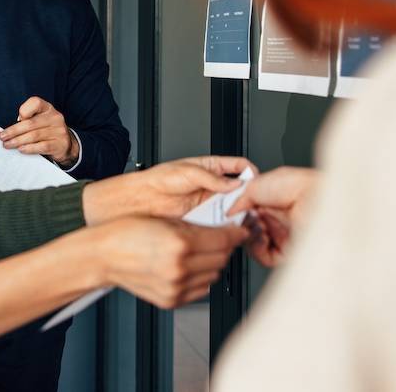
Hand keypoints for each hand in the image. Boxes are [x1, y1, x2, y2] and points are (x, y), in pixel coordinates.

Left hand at [0, 97, 76, 166]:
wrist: (65, 144)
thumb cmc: (46, 130)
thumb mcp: (40, 119)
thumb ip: (27, 120)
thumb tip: (9, 129)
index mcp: (48, 108)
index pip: (35, 102)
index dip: (24, 110)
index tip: (16, 119)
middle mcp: (55, 117)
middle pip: (30, 123)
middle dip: (14, 131)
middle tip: (3, 137)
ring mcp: (58, 131)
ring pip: (34, 136)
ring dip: (18, 141)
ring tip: (8, 145)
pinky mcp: (59, 144)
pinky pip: (41, 146)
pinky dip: (29, 148)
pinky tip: (21, 149)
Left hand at [83, 156, 254, 224]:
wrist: (139, 201)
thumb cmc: (156, 180)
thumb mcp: (186, 172)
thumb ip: (211, 177)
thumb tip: (233, 184)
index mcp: (210, 168)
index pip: (238, 167)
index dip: (250, 173)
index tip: (255, 181)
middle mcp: (211, 187)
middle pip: (239, 191)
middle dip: (246, 197)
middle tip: (250, 203)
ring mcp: (207, 204)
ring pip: (232, 208)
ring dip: (237, 213)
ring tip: (239, 216)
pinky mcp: (202, 220)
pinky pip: (219, 223)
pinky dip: (225, 226)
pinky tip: (226, 227)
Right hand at [95, 216, 247, 308]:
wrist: (102, 256)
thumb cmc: (125, 233)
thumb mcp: (164, 220)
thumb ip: (195, 225)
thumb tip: (220, 228)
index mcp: (180, 244)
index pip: (224, 240)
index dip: (235, 233)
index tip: (239, 230)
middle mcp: (180, 268)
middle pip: (222, 258)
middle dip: (223, 247)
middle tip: (217, 238)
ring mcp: (176, 287)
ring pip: (213, 275)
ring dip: (211, 263)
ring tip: (196, 253)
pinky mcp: (171, 300)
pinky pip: (200, 290)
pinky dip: (199, 279)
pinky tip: (187, 267)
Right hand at [228, 166, 315, 266]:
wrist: (318, 203)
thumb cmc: (298, 187)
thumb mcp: (259, 182)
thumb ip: (239, 197)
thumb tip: (228, 210)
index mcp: (273, 199)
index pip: (247, 210)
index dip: (236, 212)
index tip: (227, 212)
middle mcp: (279, 218)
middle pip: (249, 226)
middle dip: (241, 223)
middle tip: (238, 218)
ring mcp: (282, 236)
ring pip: (253, 242)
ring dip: (249, 234)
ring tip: (254, 224)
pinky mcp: (286, 252)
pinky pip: (263, 256)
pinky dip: (257, 247)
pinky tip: (261, 236)